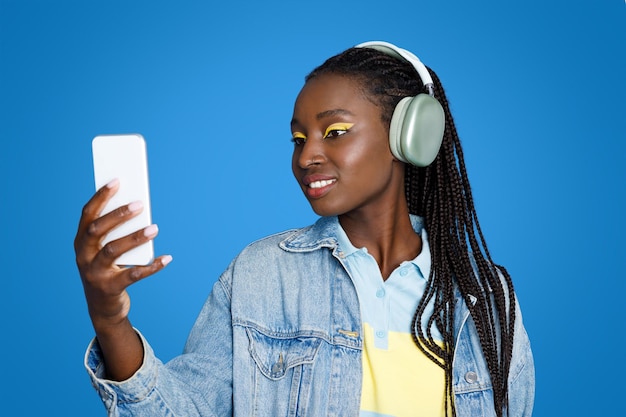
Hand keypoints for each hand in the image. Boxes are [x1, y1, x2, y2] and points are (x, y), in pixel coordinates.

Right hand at [74, 178, 171, 327]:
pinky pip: (133, 275)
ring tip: (155, 228)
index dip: (101, 197)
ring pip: (113, 251)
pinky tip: (166, 258)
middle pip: (97, 231)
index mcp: (81, 241)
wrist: (103, 308)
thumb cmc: (108, 269)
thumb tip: (140, 208)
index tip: (117, 181)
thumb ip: (117, 232)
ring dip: (135, 238)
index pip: (88, 214)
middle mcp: (83, 256)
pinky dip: (151, 266)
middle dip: (118, 215)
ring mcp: (94, 273)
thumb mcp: (106, 250)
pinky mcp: (110, 288)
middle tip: (140, 204)